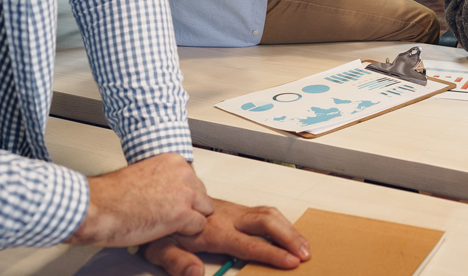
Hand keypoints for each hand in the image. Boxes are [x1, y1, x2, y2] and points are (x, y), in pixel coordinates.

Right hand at [66, 154, 213, 247]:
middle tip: (170, 217)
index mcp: (173, 161)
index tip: (170, 202)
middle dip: (189, 207)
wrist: (96, 207)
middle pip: (202, 194)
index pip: (193, 180)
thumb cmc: (110, 195)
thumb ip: (161, 179)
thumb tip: (168, 190)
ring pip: (205, 209)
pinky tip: (170, 232)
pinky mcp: (182, 214)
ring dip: (190, 219)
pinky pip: (198, 226)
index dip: (182, 195)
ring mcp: (184, 193)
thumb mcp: (143, 175)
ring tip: (170, 226)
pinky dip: (186, 233)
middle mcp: (183, 173)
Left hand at [143, 199, 309, 275]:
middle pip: (267, 221)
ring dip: (289, 229)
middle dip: (290, 237)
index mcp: (214, 230)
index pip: (249, 243)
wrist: (162, 200)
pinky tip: (289, 233)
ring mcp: (235, 210)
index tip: (291, 262)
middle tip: (306, 253)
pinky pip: (265, 211)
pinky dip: (282, 222)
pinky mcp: (237, 209)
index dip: (272, 253)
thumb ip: (178, 262)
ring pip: (269, 213)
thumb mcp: (161, 248)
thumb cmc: (164, 228)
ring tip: (304, 245)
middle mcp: (229, 217)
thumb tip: (197, 274)